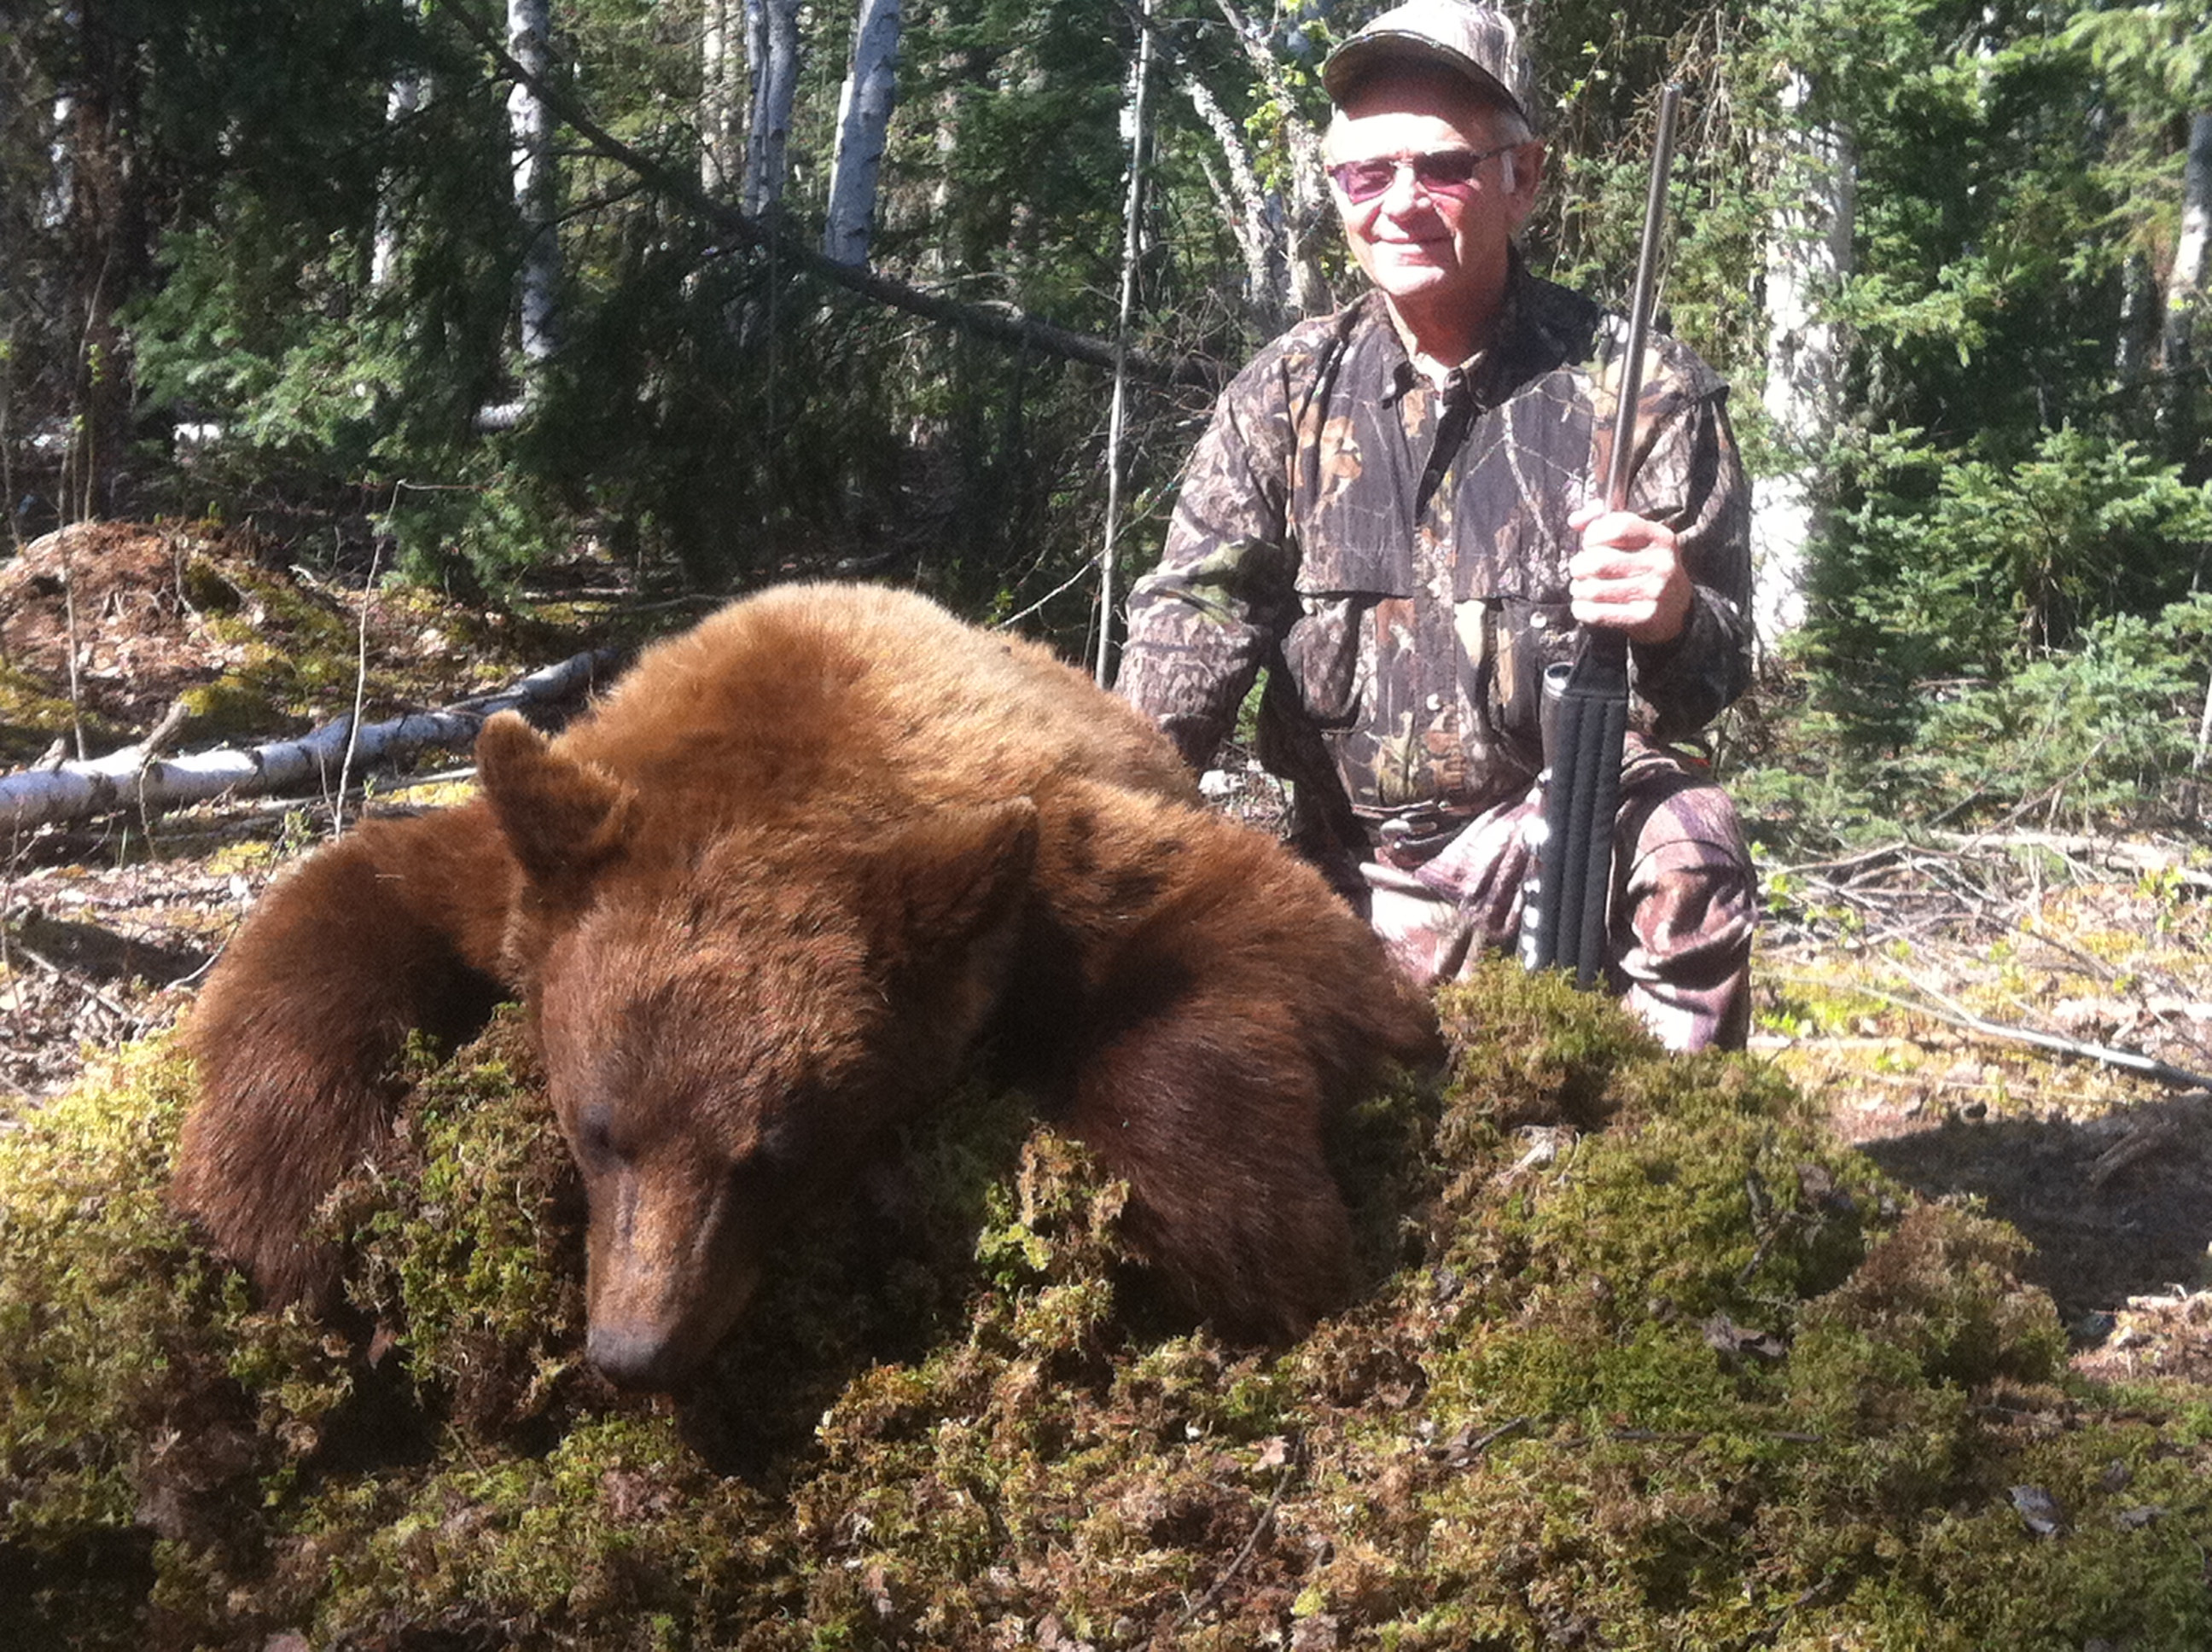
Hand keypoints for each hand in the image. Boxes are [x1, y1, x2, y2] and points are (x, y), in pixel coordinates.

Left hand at [1566, 501, 1691, 645]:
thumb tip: (1575, 520)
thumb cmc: (1645, 567)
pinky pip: (1597, 613)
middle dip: (1579, 565)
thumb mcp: (1636, 538)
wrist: (1676, 607)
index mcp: (1661, 537)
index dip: (1593, 534)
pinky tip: (1584, 604)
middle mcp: (1661, 563)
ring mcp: (1655, 591)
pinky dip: (1581, 608)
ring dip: (1578, 588)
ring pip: (1594, 589)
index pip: (1617, 527)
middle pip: (1599, 561)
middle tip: (1579, 569)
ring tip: (1580, 587)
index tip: (1589, 543)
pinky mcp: (1644, 616)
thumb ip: (1603, 522)